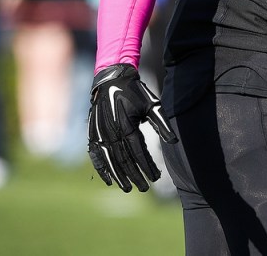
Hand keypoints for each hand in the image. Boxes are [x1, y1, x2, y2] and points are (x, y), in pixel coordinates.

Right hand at [87, 64, 177, 191]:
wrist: (112, 78)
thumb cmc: (135, 92)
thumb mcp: (152, 105)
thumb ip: (162, 124)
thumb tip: (173, 141)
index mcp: (127, 125)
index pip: (138, 152)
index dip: (147, 166)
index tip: (156, 178)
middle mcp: (112, 132)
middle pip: (124, 160)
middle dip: (135, 175)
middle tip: (144, 188)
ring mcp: (100, 133)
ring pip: (110, 160)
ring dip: (119, 176)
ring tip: (128, 188)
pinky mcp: (93, 133)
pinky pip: (96, 155)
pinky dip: (102, 168)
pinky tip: (108, 180)